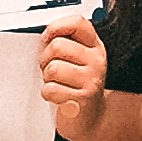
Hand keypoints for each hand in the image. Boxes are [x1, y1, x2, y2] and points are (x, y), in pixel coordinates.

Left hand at [37, 19, 111, 140]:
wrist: (89, 117)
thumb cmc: (76, 86)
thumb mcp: (76, 60)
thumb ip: (63, 43)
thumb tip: (46, 34)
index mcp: (94, 46)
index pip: (77, 23)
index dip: (56, 27)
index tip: (48, 37)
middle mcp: (96, 60)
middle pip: (57, 46)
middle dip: (45, 58)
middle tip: (50, 68)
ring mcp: (91, 79)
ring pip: (52, 68)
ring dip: (47, 78)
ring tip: (56, 83)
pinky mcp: (83, 98)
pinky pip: (51, 89)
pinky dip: (48, 94)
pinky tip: (58, 96)